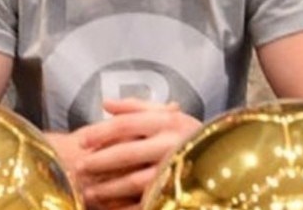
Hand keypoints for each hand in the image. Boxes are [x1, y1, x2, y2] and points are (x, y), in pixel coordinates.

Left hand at [77, 98, 202, 208]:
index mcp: (167, 121)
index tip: (81, 140)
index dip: (100, 132)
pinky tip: (111, 208)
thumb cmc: (185, 133)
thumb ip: (136, 107)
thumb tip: (106, 103)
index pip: (126, 124)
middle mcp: (171, 143)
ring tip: (90, 192)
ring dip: (107, 188)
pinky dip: (124, 207)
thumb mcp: (165, 114)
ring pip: (133, 181)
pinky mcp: (176, 192)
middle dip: (99, 162)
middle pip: (126, 153)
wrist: (223, 157)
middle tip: (80, 168)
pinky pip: (145, 202)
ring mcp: (173, 170)